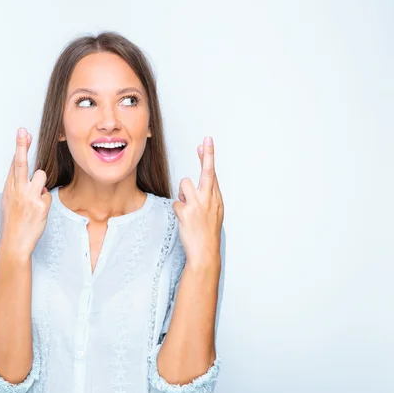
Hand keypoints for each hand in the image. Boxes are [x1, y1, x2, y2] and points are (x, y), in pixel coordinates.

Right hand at [0, 127, 51, 258]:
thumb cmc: (13, 223)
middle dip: (22, 146)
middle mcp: (17, 190)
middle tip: (24, 132)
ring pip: (41, 176)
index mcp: (8, 189)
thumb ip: (17, 187)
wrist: (15, 242)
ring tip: (35, 200)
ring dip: (41, 185)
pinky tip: (38, 213)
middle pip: (22, 163)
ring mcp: (29, 197)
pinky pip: (48, 196)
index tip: (22, 134)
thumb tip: (31, 177)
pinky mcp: (40, 205)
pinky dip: (45, 203)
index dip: (20, 148)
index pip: (14, 164)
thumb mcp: (9, 202)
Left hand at [173, 136, 223, 267]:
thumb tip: (197, 181)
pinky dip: (178, 211)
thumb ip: (208, 195)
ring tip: (188, 209)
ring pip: (184, 184)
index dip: (208, 156)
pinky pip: (176, 202)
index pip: (212, 173)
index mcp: (216, 198)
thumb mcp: (214, 212)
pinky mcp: (186, 211)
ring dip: (183, 194)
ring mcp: (198, 204)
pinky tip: (185, 220)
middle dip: (207, 155)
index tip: (206, 141)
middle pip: (207, 172)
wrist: (205, 252)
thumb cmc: (207, 232)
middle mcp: (209, 199)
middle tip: (206, 140)